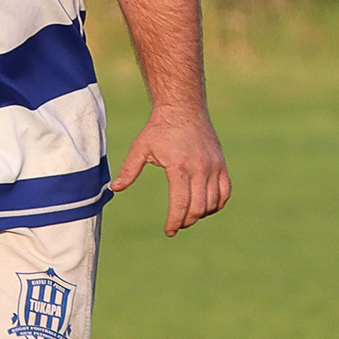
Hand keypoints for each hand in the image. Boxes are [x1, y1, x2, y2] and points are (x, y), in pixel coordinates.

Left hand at [112, 103, 232, 237]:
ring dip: (201, 214)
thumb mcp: (141, 148)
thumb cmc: (159, 127)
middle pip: (198, 207)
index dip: (175, 222)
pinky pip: (225, 191)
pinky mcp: (221, 163)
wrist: (183, 107)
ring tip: (188, 216)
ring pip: (212, 202)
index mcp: (180, 167)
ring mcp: (214, 166)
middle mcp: (200, 168)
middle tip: (176, 225)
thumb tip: (113, 189)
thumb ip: (128, 170)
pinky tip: (206, 207)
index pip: (181, 204)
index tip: (169, 231)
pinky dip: (217, 203)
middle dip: (186, 221)